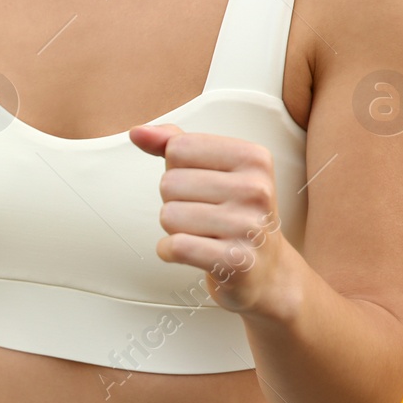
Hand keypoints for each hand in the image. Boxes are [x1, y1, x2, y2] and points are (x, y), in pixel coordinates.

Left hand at [128, 123, 297, 315]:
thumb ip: (174, 143)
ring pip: (168, 215)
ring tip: (202, 234)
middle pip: (169, 183)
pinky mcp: (235, 261)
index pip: (178, 148)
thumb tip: (137, 132)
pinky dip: (169, 251)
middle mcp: (256, 189)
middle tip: (204, 215)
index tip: (204, 187)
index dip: (177, 169)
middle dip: (174, 201)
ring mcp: (248, 226)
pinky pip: (175, 246)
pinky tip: (192, 252)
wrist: (266, 270)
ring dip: (174, 229)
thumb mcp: (212, 170)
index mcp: (253, 157)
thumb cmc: (231, 213)